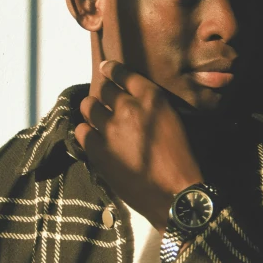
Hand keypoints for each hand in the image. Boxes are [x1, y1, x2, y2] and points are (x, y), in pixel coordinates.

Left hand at [75, 61, 203, 232]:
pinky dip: (85, 131)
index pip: (124, 74)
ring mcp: (110, 128)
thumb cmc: (182, 160)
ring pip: (88, 106)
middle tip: (103, 102)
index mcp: (152, 99)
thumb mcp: (175, 122)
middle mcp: (129, 108)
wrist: (174, 194)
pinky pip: (80, 131)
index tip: (106, 68)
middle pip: (102, 88)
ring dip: (92, 111)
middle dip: (102, 93)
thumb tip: (134, 103)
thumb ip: (154, 108)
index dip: (112, 70)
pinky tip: (92, 137)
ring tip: (96, 119)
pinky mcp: (97, 149)